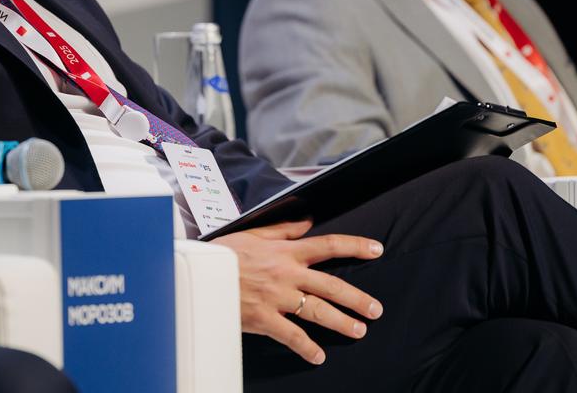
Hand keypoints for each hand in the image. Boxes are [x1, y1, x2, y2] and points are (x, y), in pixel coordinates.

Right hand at [212, 219, 383, 364]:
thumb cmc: (225, 253)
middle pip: (331, 285)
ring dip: (341, 322)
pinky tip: (319, 356)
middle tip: (375, 309)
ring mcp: (277, 297)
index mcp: (286, 251)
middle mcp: (287, 274)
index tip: (377, 250)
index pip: (328, 245)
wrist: (199, 273)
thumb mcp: (254, 234)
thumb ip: (284, 229)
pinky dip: (307, 347)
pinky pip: (292, 335)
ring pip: (318, 310)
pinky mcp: (264, 318)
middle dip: (356, 298)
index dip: (356, 246)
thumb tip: (307, 222)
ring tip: (359, 330)